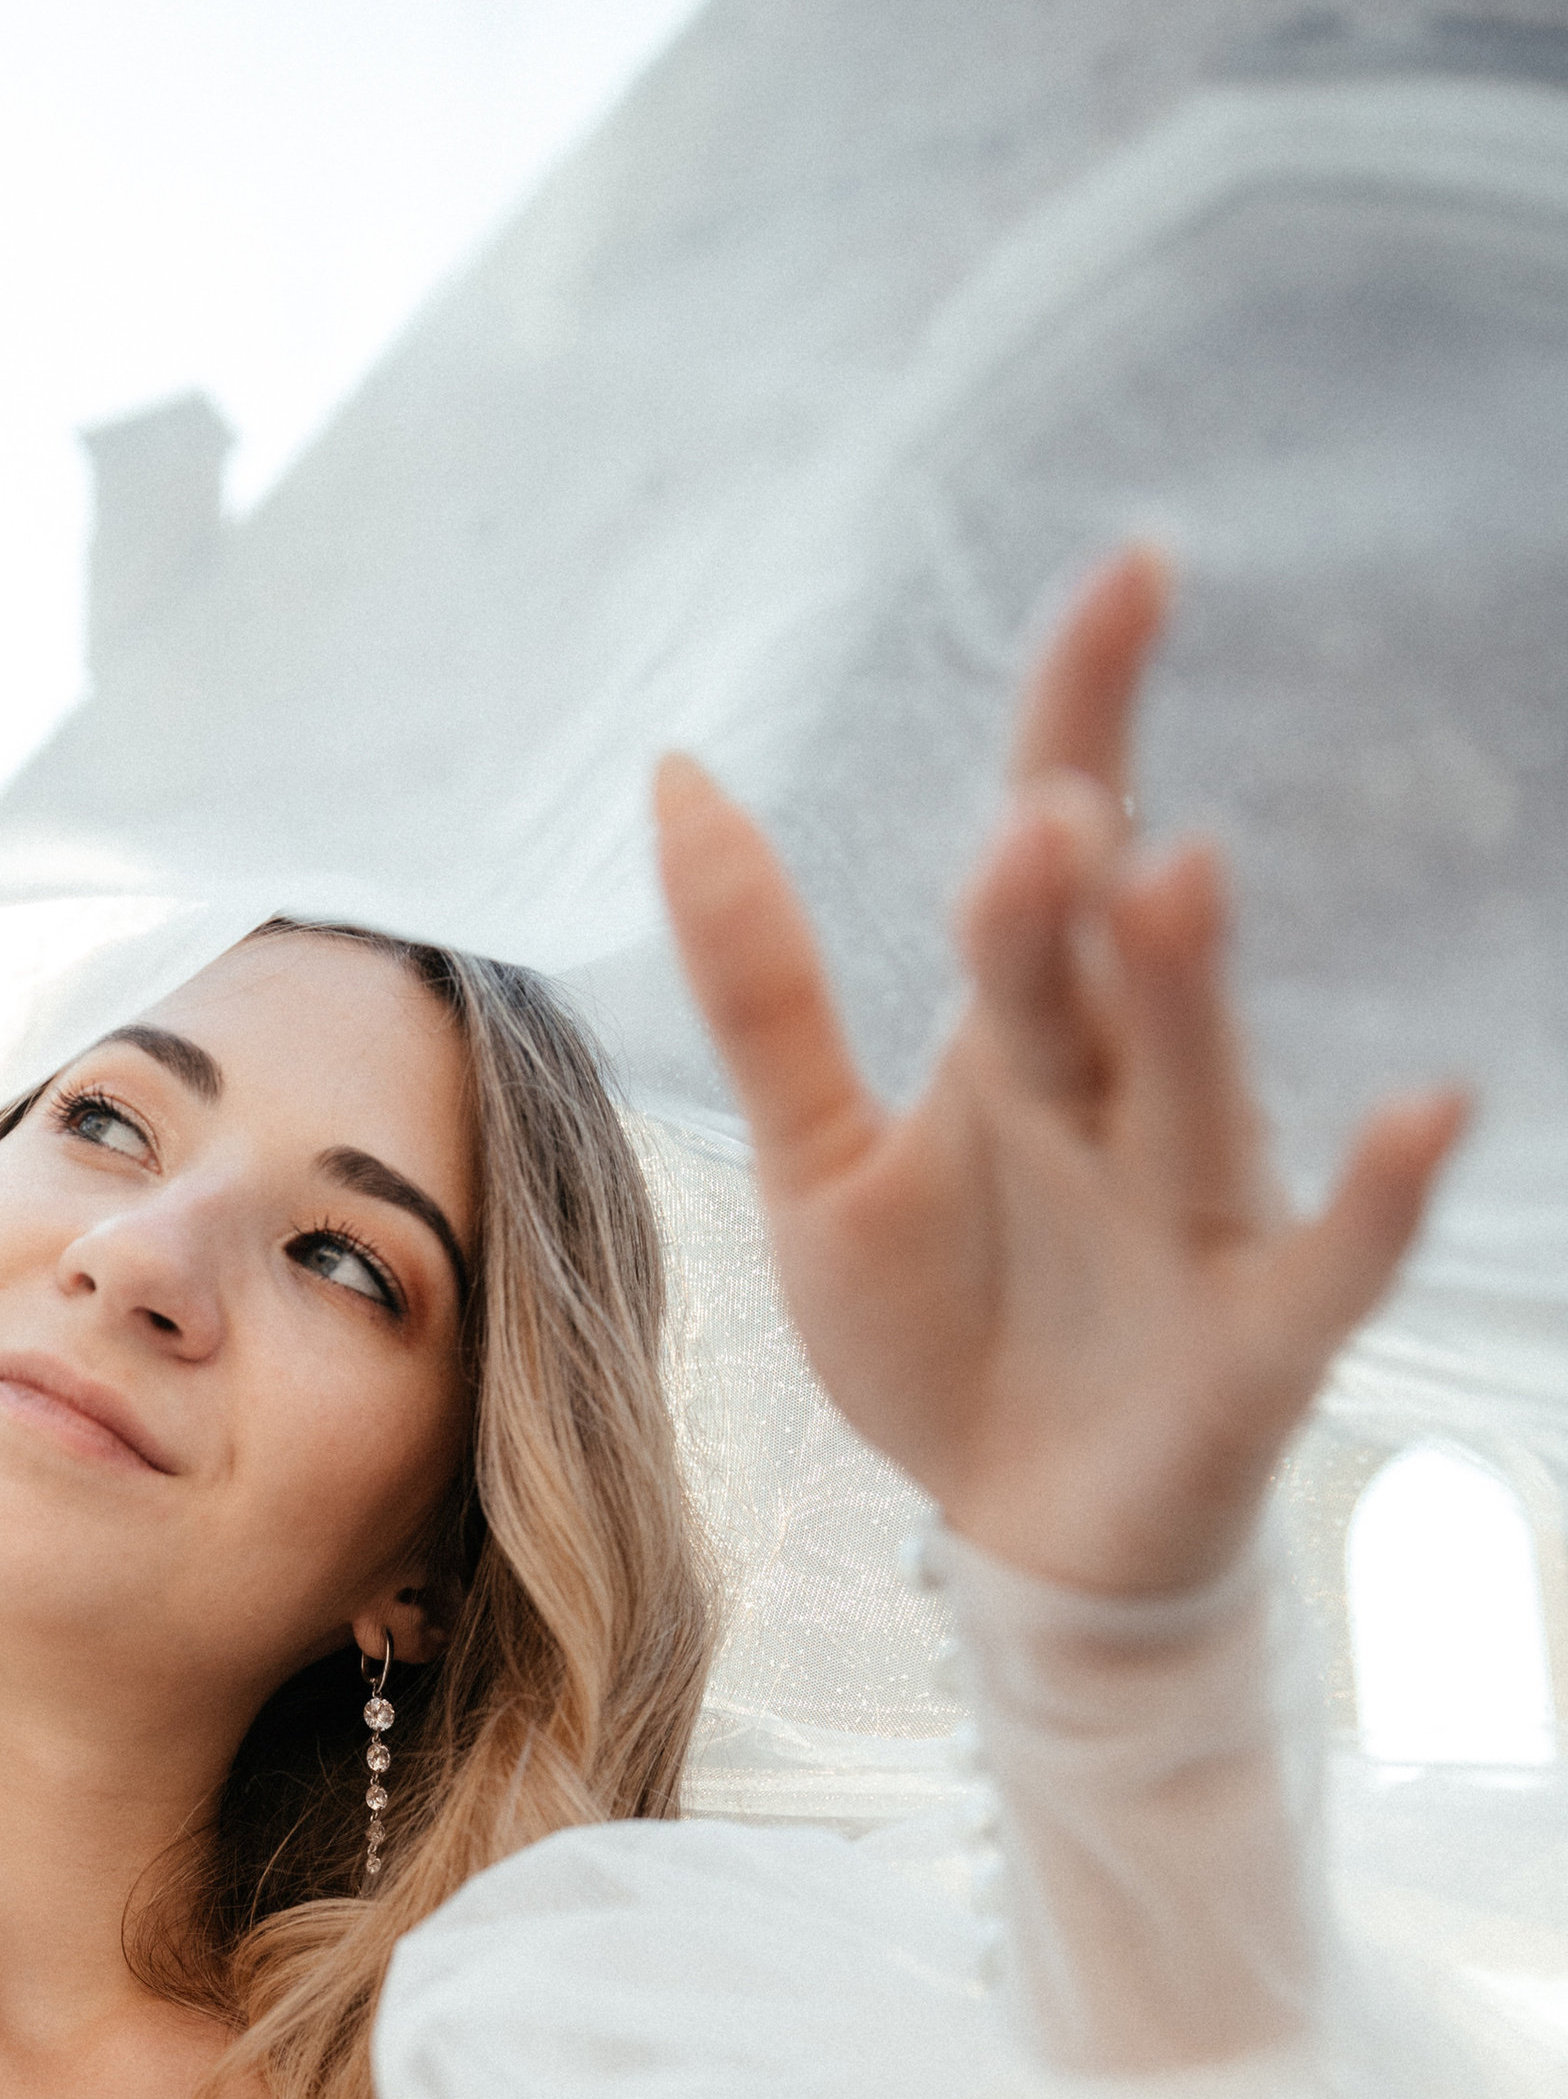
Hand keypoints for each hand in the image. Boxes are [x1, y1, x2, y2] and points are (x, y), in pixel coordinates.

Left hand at [653, 546, 1469, 1597]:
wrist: (1015, 1532)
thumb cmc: (941, 1332)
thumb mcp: (816, 1159)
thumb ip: (762, 982)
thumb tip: (674, 771)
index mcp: (1023, 1036)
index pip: (1058, 840)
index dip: (1088, 708)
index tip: (1132, 565)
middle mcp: (1124, 1095)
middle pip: (1100, 966)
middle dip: (1073, 893)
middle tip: (1045, 809)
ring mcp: (1202, 1209)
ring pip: (1198, 1083)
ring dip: (1192, 988)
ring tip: (1178, 877)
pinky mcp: (1256, 1332)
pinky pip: (1335, 1254)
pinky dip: (1380, 1191)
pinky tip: (1424, 1110)